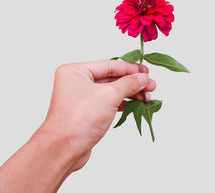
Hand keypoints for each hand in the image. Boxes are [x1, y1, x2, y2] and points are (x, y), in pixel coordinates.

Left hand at [40, 60, 155, 170]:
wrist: (63, 150)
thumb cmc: (79, 119)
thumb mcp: (109, 95)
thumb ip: (128, 83)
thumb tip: (143, 78)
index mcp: (75, 71)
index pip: (109, 65)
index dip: (131, 68)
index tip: (147, 71)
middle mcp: (76, 82)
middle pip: (111, 78)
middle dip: (132, 82)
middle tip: (151, 86)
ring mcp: (81, 98)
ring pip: (111, 91)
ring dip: (130, 93)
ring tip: (147, 97)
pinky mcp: (86, 113)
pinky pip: (108, 103)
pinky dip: (122, 103)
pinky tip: (135, 104)